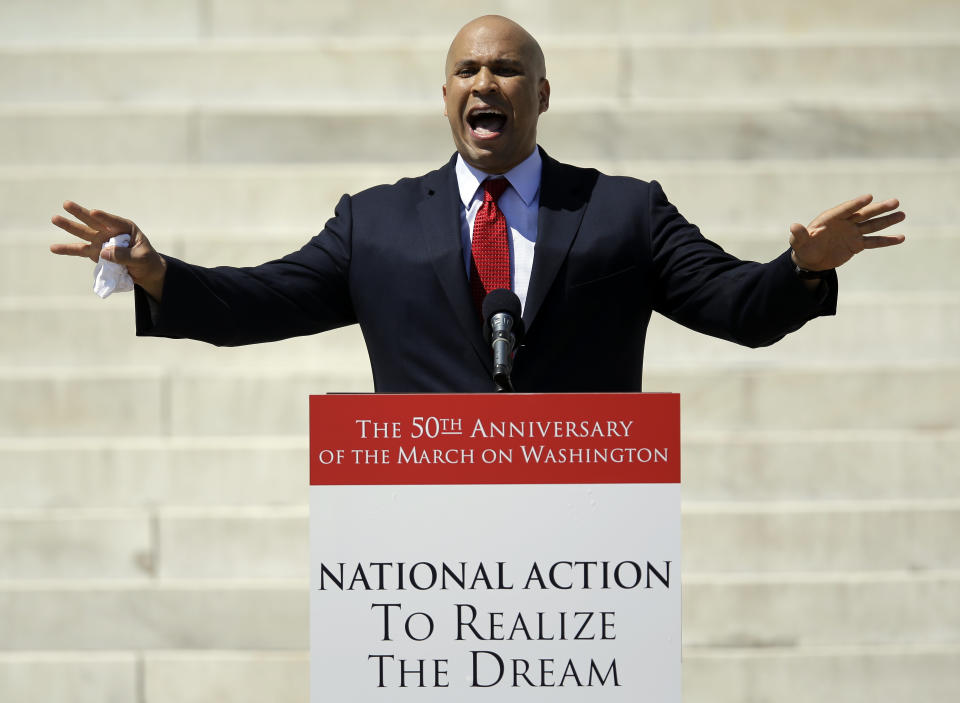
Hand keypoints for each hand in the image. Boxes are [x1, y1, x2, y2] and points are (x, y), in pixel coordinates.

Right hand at [50, 201, 166, 300]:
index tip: (94, 212)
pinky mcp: (95, 252)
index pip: (114, 221)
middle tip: (66, 204)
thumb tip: (103, 252)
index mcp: (126, 228)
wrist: (145, 271)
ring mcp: (101, 241)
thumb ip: (124, 255)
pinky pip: (80, 250)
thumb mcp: (141, 258)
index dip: (104, 217)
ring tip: (54, 218)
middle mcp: (110, 231)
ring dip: (69, 226)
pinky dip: (67, 250)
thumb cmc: (147, 261)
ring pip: (83, 232)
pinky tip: (53, 248)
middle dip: (80, 213)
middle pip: (93, 221)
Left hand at [789, 194, 904, 270]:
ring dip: (887, 221)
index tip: (869, 197)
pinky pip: (874, 242)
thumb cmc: (803, 248)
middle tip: (895, 201)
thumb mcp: (799, 243)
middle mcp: (844, 223)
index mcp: (830, 219)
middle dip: (878, 209)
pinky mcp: (857, 244)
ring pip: (872, 225)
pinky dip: (886, 240)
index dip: (856, 204)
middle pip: (863, 214)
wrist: (811, 260)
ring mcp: (852, 233)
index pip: (845, 209)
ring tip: (902, 214)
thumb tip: (793, 226)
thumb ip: (799, 234)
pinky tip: (901, 237)